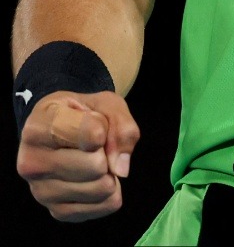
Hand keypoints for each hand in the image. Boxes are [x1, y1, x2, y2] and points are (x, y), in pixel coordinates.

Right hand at [16, 91, 138, 221]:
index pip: (91, 135)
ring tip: (94, 160)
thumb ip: (121, 127)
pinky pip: (101, 208)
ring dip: (110, 174)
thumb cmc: (84, 114)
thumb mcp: (107, 104)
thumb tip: (120, 169)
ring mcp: (40, 191)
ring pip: (101, 189)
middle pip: (97, 166)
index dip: (104, 129)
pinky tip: (96, 178)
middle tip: (96, 145)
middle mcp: (31, 162)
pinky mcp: (55, 210)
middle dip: (108, 154)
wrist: (61, 131)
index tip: (95, 122)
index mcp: (39, 127)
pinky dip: (110, 194)